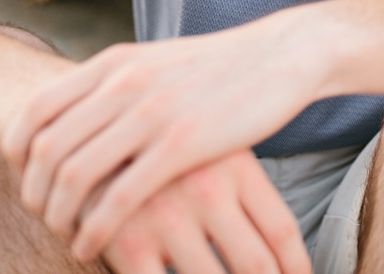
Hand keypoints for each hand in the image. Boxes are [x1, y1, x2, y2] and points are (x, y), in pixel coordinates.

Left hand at [2, 12, 321, 259]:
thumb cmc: (221, 66)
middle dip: (34, 193)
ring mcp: (152, 114)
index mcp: (114, 63)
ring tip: (67, 233)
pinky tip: (92, 244)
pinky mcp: (182, 145)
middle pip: (44, 150)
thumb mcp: (158, 62)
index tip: (28, 179)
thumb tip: (79, 115)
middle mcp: (123, 84)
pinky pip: (117, 199)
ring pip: (72, 176)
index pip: (33, 111)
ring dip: (58, 216)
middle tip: (43, 216)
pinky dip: (94, 229)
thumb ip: (117, 84)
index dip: (17, 154)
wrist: (283, 54)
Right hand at [100, 149, 310, 273]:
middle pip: (257, 265)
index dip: (297, 267)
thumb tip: (279, 248)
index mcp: (236, 166)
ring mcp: (168, 218)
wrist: (86, 124)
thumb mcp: (206, 148)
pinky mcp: (126, 241)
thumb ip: (241, 188)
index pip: (281, 231)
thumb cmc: (161, 145)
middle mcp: (208, 190)